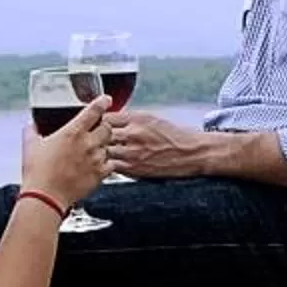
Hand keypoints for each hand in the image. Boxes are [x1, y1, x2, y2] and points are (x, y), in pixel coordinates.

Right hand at [23, 96, 111, 208]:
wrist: (46, 197)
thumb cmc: (38, 173)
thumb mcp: (30, 146)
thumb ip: (32, 131)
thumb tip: (31, 125)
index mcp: (72, 132)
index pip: (93, 111)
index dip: (102, 102)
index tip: (106, 100)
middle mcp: (88, 143)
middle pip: (107, 127)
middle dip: (103, 127)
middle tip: (96, 130)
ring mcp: (96, 159)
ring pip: (109, 145)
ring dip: (103, 146)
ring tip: (92, 151)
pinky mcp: (100, 175)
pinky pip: (111, 164)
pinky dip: (106, 163)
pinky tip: (97, 165)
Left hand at [106, 110, 228, 180]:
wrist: (192, 153)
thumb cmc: (175, 136)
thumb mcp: (153, 119)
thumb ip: (132, 119)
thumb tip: (114, 120)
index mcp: (137, 118)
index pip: (106, 117)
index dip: (99, 122)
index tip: (97, 126)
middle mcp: (133, 134)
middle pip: (101, 134)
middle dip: (96, 138)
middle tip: (93, 141)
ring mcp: (133, 152)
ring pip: (104, 151)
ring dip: (101, 153)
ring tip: (100, 154)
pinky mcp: (135, 169)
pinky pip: (113, 166)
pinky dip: (109, 165)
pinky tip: (110, 164)